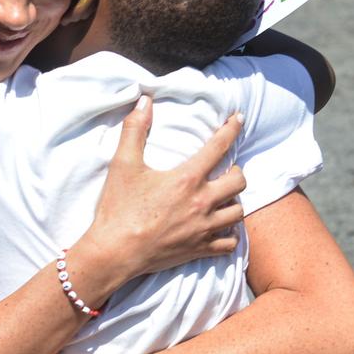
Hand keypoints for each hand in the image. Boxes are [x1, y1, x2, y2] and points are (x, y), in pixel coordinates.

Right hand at [80, 99, 246, 289]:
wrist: (115, 252)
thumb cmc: (118, 208)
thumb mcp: (123, 164)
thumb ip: (135, 130)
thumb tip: (144, 101)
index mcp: (187, 179)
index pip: (219, 146)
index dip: (232, 129)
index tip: (238, 119)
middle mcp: (202, 203)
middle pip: (239, 181)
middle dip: (235, 172)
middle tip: (224, 171)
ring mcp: (203, 229)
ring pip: (238, 212)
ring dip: (233, 202)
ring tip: (223, 198)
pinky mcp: (199, 249)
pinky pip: (230, 243)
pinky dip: (230, 234)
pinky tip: (221, 228)